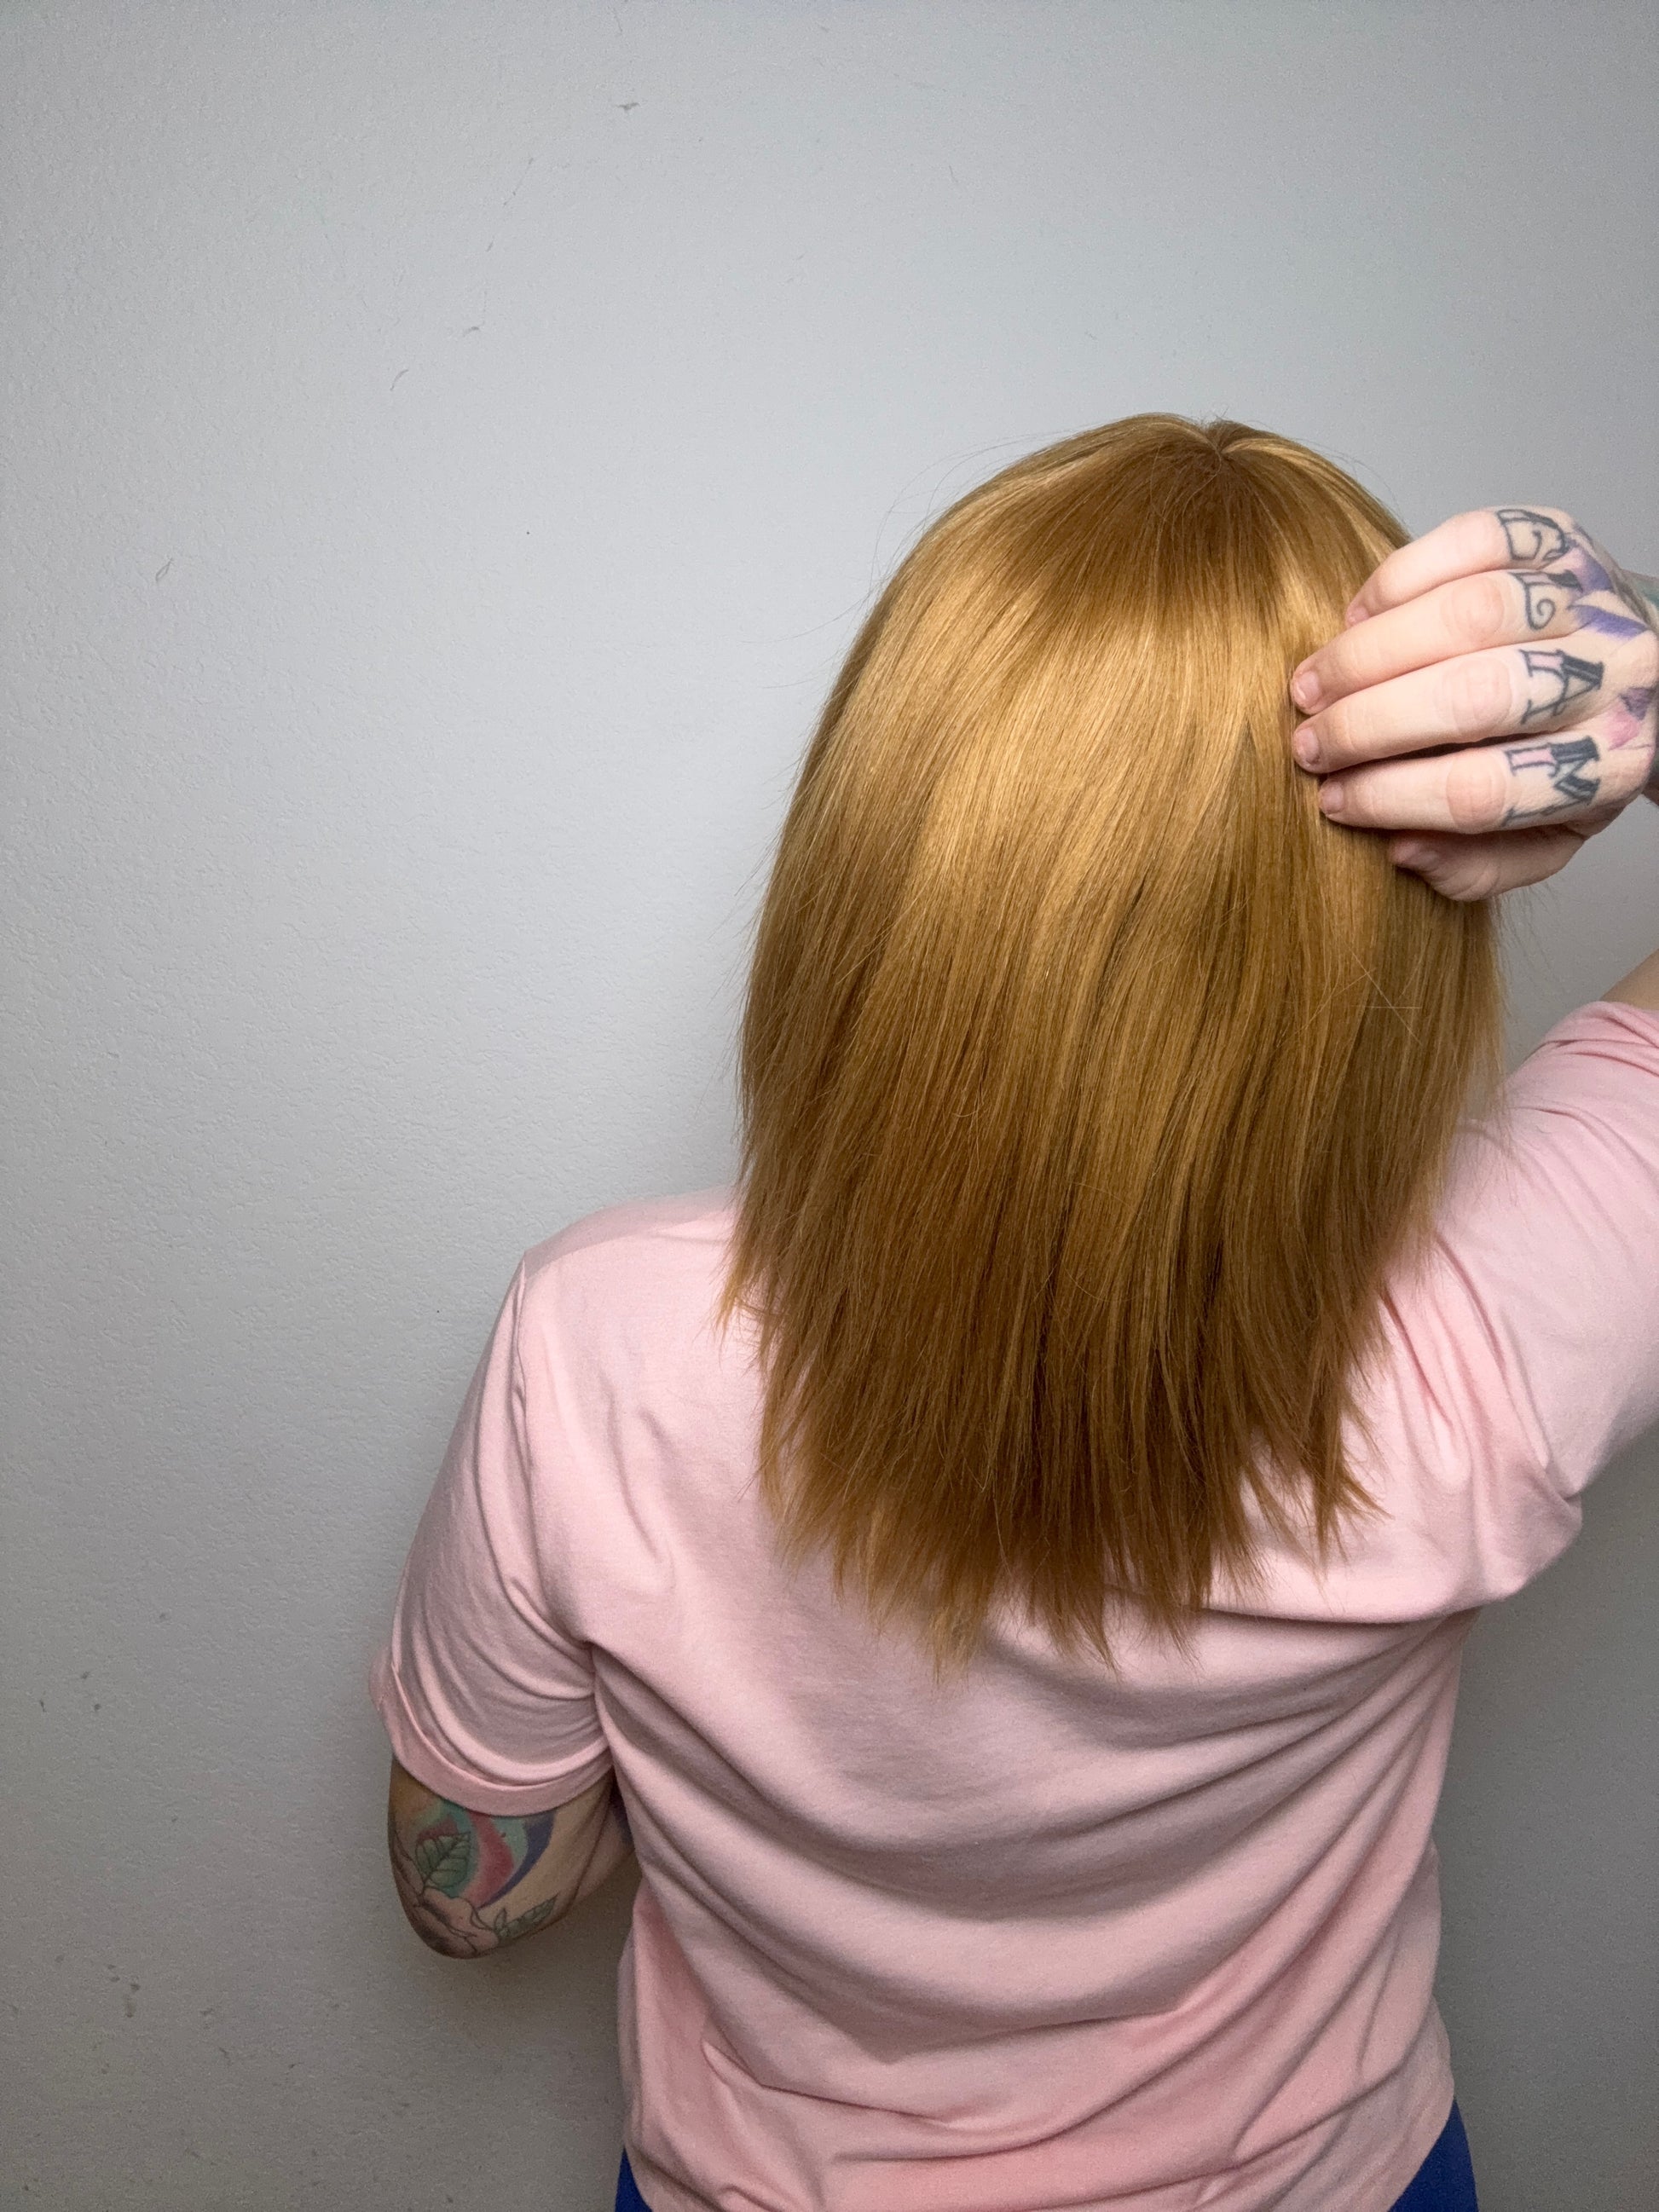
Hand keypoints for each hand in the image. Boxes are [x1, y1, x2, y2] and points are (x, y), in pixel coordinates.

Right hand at [1287, 507, 1658, 898]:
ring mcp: (1591, 597)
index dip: (1391, 798)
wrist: (1634, 668)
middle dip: (1369, 724)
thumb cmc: (1564, 759)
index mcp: (1609, 766)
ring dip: (1368, 653)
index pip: (1486, 790)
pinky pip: (1473, 540)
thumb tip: (1399, 848)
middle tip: (1309, 743)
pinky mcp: (1560, 536)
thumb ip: (1476, 865)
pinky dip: (1397, 578)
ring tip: (1312, 684)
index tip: (1333, 801)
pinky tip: (1356, 617)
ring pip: (1470, 613)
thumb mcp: (1541, 838)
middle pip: (1477, 697)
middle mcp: (1615, 676)